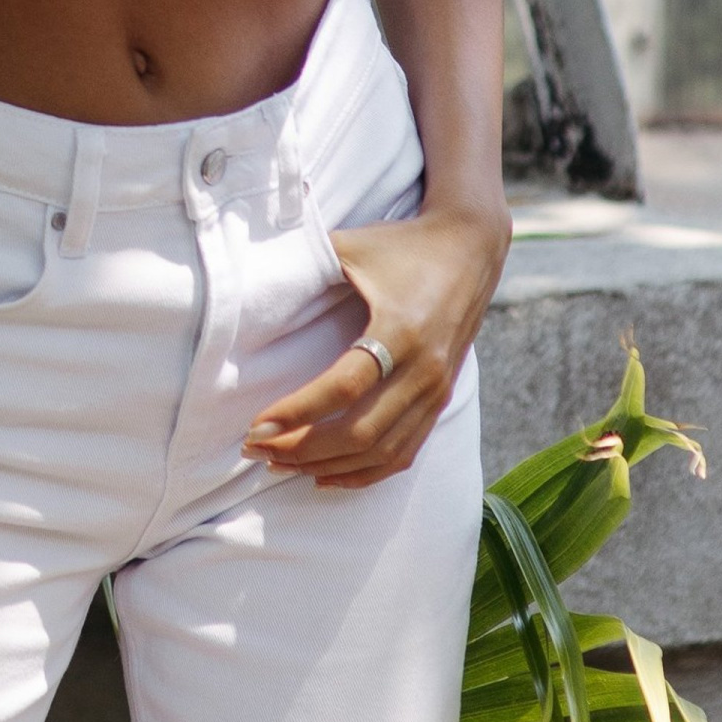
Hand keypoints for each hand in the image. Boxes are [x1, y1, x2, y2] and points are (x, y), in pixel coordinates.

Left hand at [242, 201, 509, 488]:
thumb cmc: (401, 245)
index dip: (298, 411)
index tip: (256, 425)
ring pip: (380, 452)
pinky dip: (363, 473)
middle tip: (256, 449)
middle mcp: (423, 369)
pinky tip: (325, 475)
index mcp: (401, 329)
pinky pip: (403, 453)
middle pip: (360, 431)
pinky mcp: (441, 400)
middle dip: (302, 448)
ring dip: (326, 465)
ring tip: (279, 464)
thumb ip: (306, 262)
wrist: (469, 248)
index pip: (344, 387)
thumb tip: (251, 282)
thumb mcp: (352, 245)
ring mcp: (436, 390)